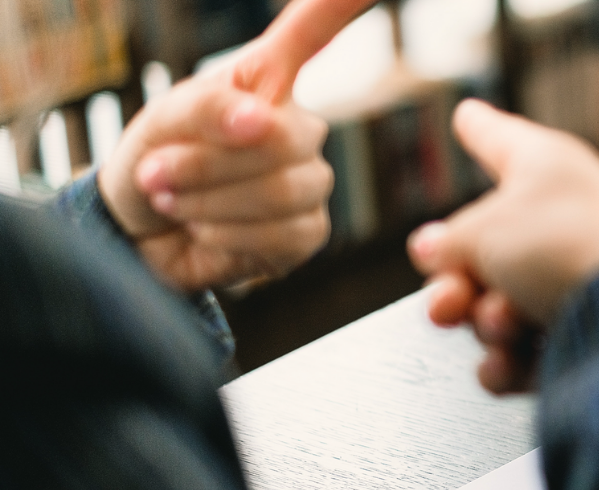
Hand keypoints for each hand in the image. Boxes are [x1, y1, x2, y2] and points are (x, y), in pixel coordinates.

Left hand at [96, 0, 375, 291]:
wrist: (141, 235)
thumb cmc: (155, 162)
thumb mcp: (164, 122)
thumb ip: (207, 108)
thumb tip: (261, 120)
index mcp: (266, 82)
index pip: (311, 34)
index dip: (337, 7)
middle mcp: (299, 127)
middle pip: (285, 139)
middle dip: (208, 165)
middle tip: (157, 175)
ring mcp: (309, 180)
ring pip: (284, 191)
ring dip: (210, 203)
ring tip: (174, 203)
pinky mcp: (308, 232)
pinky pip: (284, 234)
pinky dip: (228, 236)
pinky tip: (206, 231)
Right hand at [409, 100, 598, 393]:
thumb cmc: (566, 249)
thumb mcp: (482, 230)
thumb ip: (448, 240)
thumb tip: (435, 250)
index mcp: (547, 170)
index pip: (501, 140)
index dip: (479, 128)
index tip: (468, 116)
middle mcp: (563, 220)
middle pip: (484, 249)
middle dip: (455, 283)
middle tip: (448, 300)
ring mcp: (574, 280)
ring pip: (498, 306)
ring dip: (487, 323)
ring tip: (504, 323)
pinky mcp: (584, 336)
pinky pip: (523, 352)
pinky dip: (511, 362)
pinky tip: (509, 362)